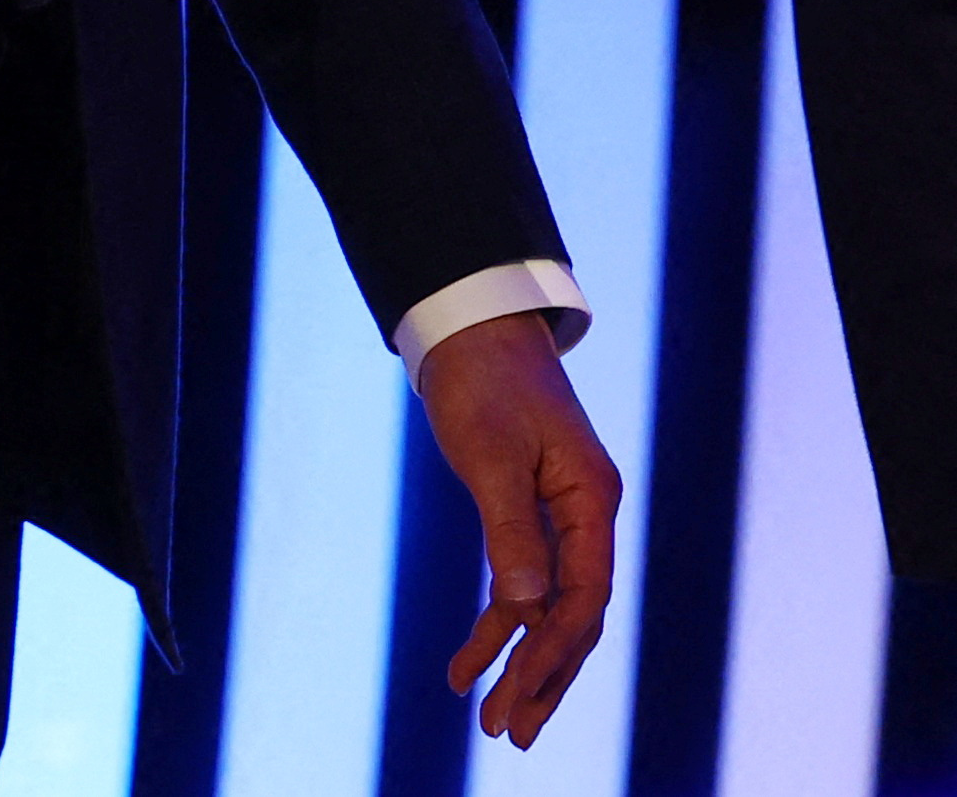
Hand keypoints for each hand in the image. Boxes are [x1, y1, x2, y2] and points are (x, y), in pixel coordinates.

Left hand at [416, 310, 622, 745]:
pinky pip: (523, 582)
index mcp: (592, 502)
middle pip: (574, 616)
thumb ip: (510, 529)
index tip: (517, 695)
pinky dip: (500, 622)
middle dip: (542, 677)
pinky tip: (475, 658)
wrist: (472, 329)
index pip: (583, 597)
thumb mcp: (492, 455)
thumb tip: (522, 608)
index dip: (551, 651)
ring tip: (492, 718)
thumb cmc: (484, 382)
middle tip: (508, 734)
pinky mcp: (529, 513)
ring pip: (550, 608)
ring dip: (522, 662)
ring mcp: (561, 518)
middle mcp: (586, 517)